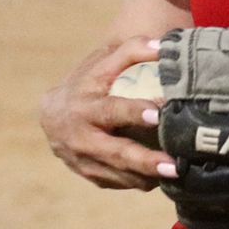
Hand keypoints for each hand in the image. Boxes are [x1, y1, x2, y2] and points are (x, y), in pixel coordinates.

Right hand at [40, 37, 174, 189]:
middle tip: (175, 166)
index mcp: (84, 106)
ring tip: (176, 175)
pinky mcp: (89, 175)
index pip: (111, 110)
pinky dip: (138, 182)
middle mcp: (80, 137)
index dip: (134, 112)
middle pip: (115, 153)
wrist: (53, 113)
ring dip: (146, 177)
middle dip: (145, 161)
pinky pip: (117, 182)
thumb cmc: (88, 82)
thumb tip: (162, 47)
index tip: (158, 115)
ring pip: (117, 174)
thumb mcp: (104, 62)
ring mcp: (82, 161)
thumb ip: (132, 50)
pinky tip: (160, 178)